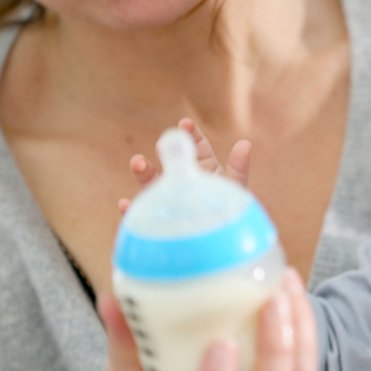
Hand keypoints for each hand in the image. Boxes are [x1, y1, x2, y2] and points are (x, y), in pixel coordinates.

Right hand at [118, 117, 251, 213]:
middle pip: (171, 163)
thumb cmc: (232, 216)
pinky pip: (144, 216)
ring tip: (138, 162)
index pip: (197, 146)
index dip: (191, 134)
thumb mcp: (235, 190)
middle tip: (162, 144)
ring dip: (143, 172)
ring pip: (153, 184)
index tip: (185, 123)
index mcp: (205, 169)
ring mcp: (170, 201)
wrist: (222, 246)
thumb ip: (238, 168)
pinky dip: (132, 210)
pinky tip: (125, 205)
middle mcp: (184, 182)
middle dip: (165, 152)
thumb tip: (245, 144)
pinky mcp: (160, 222)